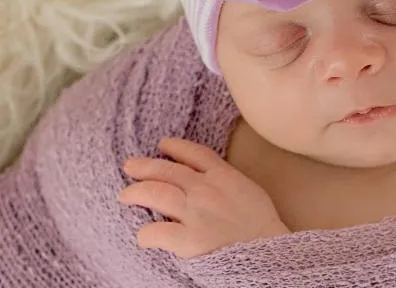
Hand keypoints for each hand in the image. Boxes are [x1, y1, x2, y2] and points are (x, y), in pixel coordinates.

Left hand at [118, 137, 289, 257]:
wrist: (269, 251)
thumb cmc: (262, 223)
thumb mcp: (248, 189)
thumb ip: (226, 178)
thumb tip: (209, 175)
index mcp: (223, 175)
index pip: (194, 153)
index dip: (175, 147)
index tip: (162, 145)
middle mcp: (206, 188)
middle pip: (168, 170)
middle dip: (145, 166)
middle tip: (129, 166)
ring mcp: (196, 212)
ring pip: (157, 193)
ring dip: (137, 192)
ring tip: (125, 195)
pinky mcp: (189, 239)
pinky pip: (157, 231)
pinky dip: (146, 233)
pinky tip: (143, 235)